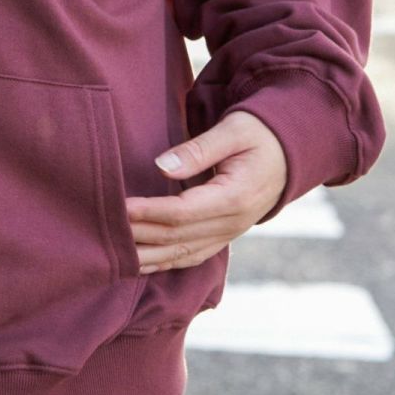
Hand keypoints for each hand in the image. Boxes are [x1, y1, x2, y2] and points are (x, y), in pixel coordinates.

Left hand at [124, 110, 287, 272]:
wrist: (289, 153)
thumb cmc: (259, 134)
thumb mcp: (233, 131)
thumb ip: (198, 150)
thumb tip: (161, 167)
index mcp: (236, 197)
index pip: (183, 212)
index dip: (150, 212)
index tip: (120, 207)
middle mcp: (233, 223)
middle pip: (178, 237)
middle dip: (140, 236)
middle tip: (105, 231)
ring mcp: (230, 234)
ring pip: (183, 254)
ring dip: (148, 257)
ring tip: (114, 256)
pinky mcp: (224, 235)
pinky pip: (192, 255)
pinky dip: (165, 262)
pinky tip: (141, 264)